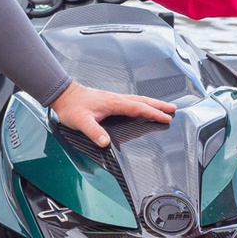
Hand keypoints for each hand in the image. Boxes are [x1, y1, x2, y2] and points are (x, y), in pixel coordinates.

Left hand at [51, 81, 175, 147]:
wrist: (63, 94)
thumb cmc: (72, 107)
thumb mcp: (81, 122)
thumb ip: (94, 132)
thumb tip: (105, 143)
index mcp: (114, 103)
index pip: (138, 108)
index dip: (153, 113)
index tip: (166, 117)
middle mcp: (116, 98)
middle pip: (143, 101)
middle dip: (159, 105)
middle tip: (173, 109)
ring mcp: (114, 98)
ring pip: (138, 100)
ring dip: (152, 103)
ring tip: (164, 107)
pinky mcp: (110, 99)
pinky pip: (131, 100)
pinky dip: (142, 103)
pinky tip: (142, 106)